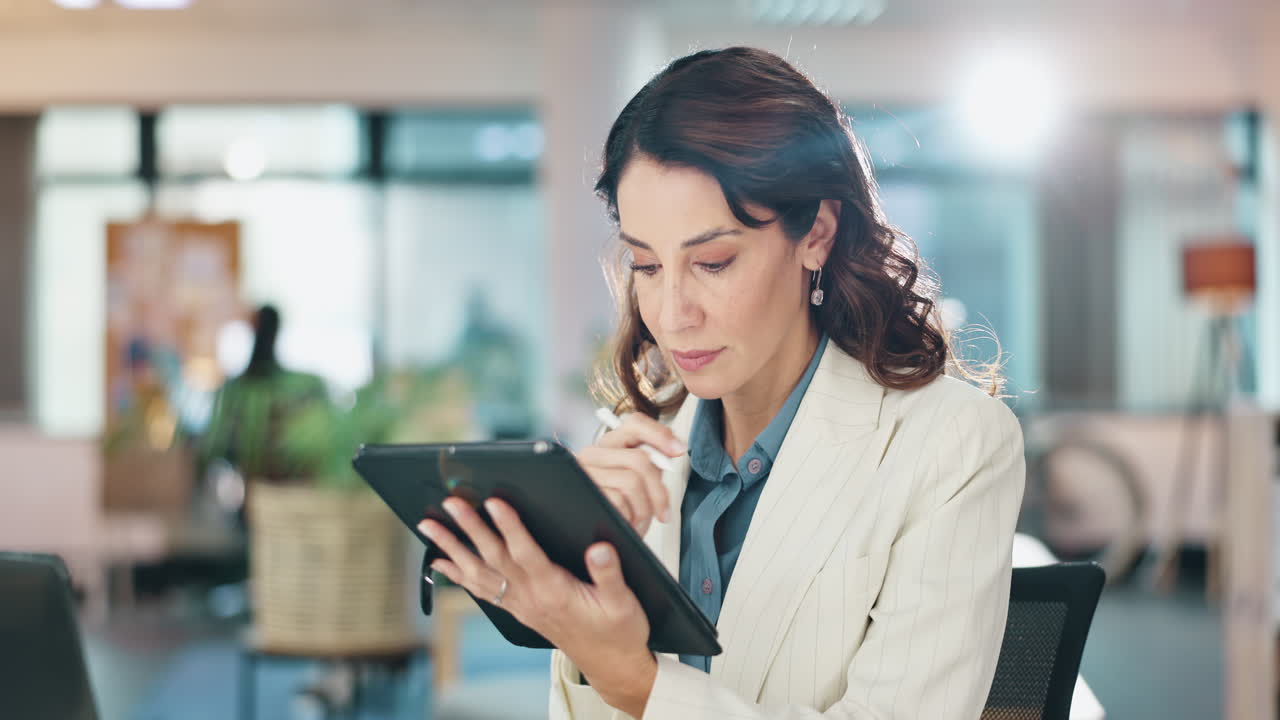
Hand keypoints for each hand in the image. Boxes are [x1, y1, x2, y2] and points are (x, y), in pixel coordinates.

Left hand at [419, 497, 657, 714]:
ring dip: (453, 548)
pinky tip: (443, 562)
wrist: (611, 664)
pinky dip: (459, 575)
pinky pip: (482, 590)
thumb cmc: (618, 631)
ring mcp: (521, 605)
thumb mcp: (624, 601)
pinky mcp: (518, 610)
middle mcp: (531, 597)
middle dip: (470, 528)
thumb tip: (598, 547)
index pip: (526, 553)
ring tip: (429, 527)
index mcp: (556, 591)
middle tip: (450, 504)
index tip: (494, 502)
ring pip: (479, 572)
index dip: (509, 526)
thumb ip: (609, 572)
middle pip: (494, 557)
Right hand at [576, 412, 685, 535]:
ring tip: (638, 522)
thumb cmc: (617, 512)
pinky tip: (625, 526)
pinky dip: (629, 518)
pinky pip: (618, 501)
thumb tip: (673, 449)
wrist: (593, 542)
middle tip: (662, 512)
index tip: (678, 450)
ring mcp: (584, 472)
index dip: (660, 434)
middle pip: (639, 459)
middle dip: (659, 491)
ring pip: (631, 481)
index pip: (635, 424)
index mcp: (609, 446)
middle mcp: (592, 454)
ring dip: (643, 509)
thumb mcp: (635, 484)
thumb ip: (651, 464)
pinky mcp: (581, 492)